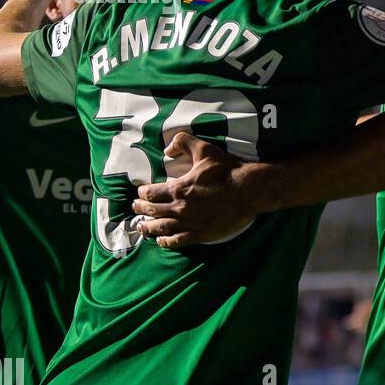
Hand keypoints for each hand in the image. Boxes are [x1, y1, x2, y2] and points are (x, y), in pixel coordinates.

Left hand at [131, 132, 259, 248]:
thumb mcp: (205, 150)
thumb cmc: (228, 170)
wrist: (249, 191)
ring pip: (161, 228)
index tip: (140, 193)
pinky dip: (166, 241)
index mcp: (179, 189)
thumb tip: (167, 148)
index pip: (151, 194)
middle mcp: (181, 208)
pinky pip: (178, 241)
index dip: (142, 193)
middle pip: (152, 211)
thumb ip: (183, 142)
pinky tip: (161, 240)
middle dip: (141, 209)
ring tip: (141, 227)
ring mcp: (190, 223)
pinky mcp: (201, 233)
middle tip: (135, 208)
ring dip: (148, 227)